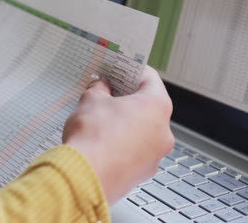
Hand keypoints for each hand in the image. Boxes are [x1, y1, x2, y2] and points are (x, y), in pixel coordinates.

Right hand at [63, 66, 173, 204]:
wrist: (84, 178)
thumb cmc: (92, 139)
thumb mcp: (91, 100)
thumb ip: (99, 89)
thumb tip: (101, 88)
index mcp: (157, 107)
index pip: (149, 78)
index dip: (130, 70)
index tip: (119, 69)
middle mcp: (163, 132)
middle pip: (147, 106)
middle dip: (125, 98)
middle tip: (106, 93)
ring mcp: (155, 156)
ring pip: (142, 131)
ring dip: (124, 123)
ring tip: (100, 120)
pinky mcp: (142, 173)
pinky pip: (135, 151)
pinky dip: (122, 145)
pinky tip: (101, 143)